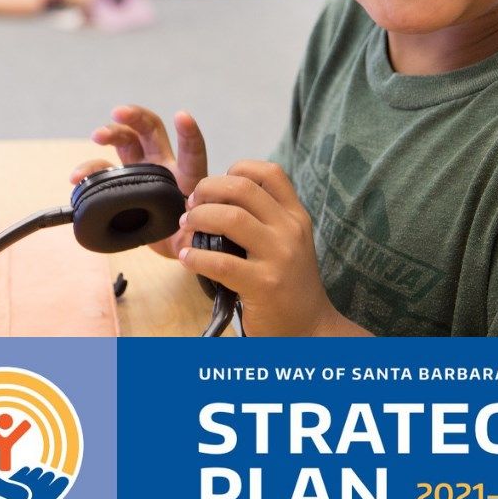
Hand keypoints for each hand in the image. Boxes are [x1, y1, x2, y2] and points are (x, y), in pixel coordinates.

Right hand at [70, 104, 206, 258]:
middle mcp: (164, 165)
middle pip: (151, 130)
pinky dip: (89, 170)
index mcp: (188, 176)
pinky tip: (76, 177)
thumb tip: (187, 227)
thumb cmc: (188, 234)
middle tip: (118, 112)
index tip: (182, 116)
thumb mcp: (194, 237)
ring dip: (112, 132)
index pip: (192, 151)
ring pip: (126, 140)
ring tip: (97, 136)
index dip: (189, 134)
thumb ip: (192, 234)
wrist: (173, 243)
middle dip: (136, 117)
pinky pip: (104, 169)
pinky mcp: (123, 180)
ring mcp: (142, 168)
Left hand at [177, 160, 343, 336]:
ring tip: (186, 227)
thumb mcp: (287, 243)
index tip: (216, 185)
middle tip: (191, 205)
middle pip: (243, 188)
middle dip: (207, 189)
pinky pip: (221, 263)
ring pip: (231, 217)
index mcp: (295, 216)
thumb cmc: (289, 285)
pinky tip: (187, 258)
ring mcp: (279, 257)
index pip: (270, 172)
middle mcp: (290, 230)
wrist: (311, 330)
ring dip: (199, 217)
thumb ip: (262, 220)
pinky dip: (196, 257)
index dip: (238, 168)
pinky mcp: (264, 285)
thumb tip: (214, 201)